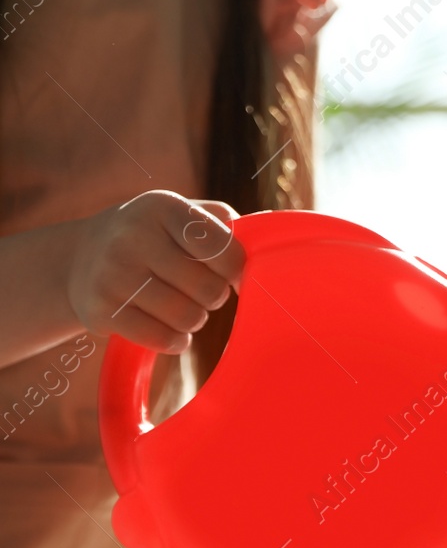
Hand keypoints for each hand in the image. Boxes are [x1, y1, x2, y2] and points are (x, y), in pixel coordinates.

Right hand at [66, 190, 242, 353]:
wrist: (79, 258)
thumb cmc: (153, 237)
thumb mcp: (182, 214)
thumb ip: (226, 223)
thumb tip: (266, 239)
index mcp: (163, 206)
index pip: (221, 247)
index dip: (237, 270)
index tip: (234, 276)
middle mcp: (133, 236)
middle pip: (209, 289)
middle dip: (214, 296)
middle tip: (199, 290)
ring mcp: (113, 274)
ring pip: (190, 318)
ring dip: (195, 319)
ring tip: (180, 305)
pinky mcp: (101, 311)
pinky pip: (165, 340)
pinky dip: (176, 340)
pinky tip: (166, 326)